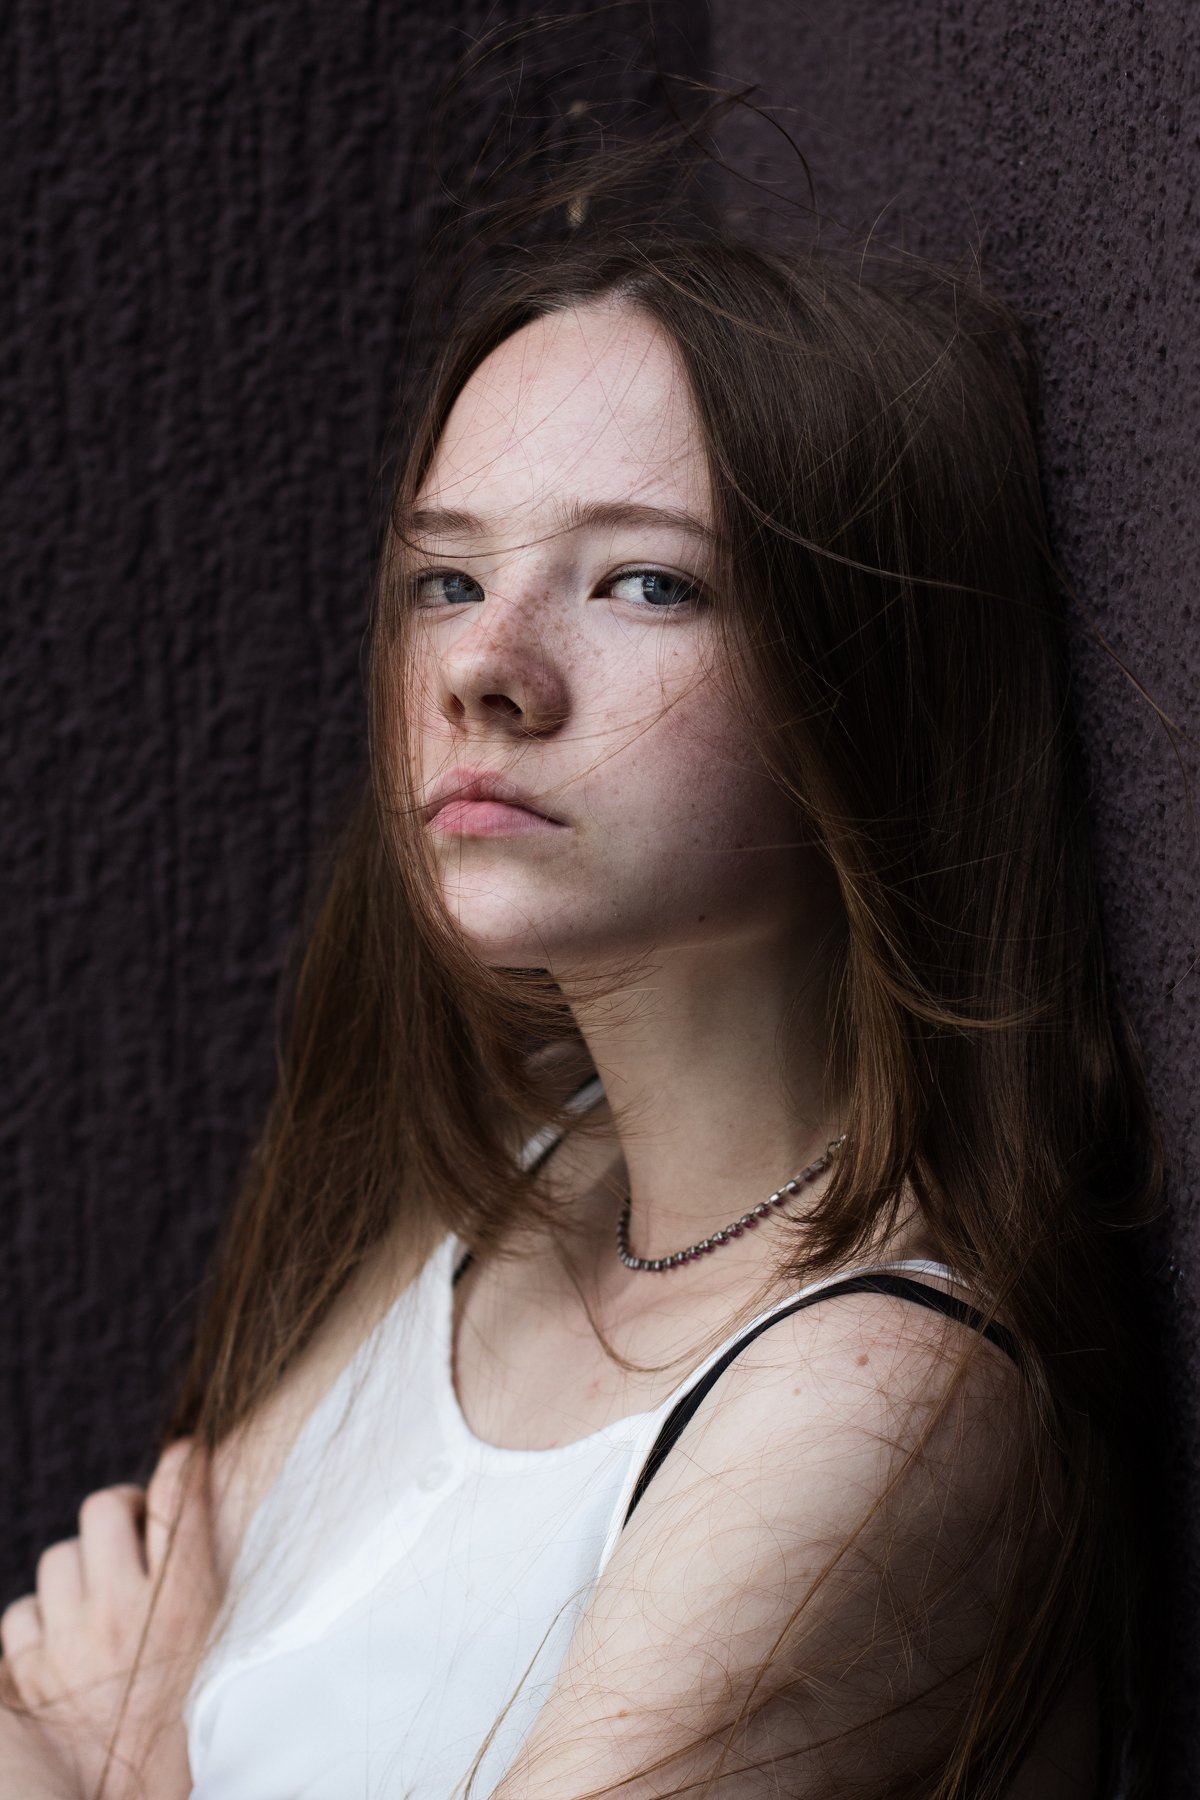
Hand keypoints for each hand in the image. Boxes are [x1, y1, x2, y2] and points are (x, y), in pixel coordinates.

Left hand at [0, 1442, 220, 1799]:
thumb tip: (195, 1508)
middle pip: (106, 1511)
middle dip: (118, 1514)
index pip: (181, 1500)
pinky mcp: (26, 1676)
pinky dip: (37, 1624)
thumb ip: (200, 1581)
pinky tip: (60, 1647)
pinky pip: (20, 1615)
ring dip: (76, 1572)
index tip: (188, 1457)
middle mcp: (124, 1613)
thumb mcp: (212, 1647)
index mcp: (185, 1605)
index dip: (183, 1466)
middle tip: (131, 1536)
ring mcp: (70, 1643)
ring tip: (95, 1603)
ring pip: (58, 1559)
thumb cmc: (184, 1735)